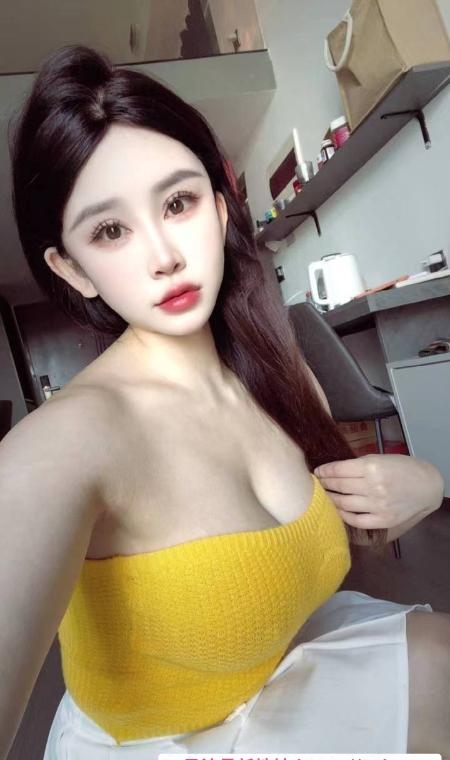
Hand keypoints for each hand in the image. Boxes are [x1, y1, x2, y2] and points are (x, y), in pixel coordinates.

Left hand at [314, 454, 443, 531]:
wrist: (426, 486)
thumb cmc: (402, 468)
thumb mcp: (380, 459)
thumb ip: (357, 466)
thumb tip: (332, 471)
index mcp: (372, 467)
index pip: (339, 470)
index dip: (325, 471)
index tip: (317, 472)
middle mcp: (373, 487)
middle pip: (339, 487)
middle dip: (324, 485)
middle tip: (316, 484)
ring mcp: (378, 506)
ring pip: (344, 504)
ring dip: (330, 500)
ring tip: (323, 496)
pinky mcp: (382, 520)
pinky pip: (356, 520)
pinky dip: (343, 515)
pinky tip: (338, 509)